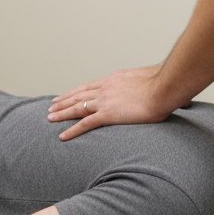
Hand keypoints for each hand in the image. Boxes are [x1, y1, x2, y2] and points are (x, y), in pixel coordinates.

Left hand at [47, 66, 179, 140]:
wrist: (164, 88)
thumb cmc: (163, 84)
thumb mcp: (150, 80)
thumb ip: (147, 85)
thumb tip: (156, 89)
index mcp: (114, 79)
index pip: (90, 86)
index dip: (77, 91)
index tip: (67, 94)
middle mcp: (105, 88)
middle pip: (78, 95)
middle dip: (63, 100)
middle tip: (52, 105)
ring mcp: (105, 101)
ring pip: (76, 108)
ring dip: (61, 113)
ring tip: (50, 118)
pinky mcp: (107, 114)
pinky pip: (84, 124)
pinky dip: (71, 130)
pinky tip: (62, 136)